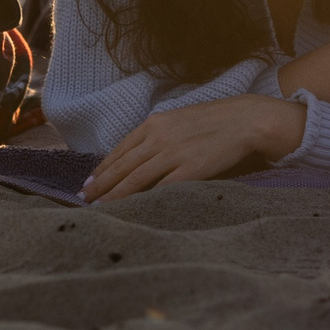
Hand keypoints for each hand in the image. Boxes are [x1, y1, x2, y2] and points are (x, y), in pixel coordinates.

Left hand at [83, 95, 307, 200]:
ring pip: (134, 179)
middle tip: (84, 199)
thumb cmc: (213, 120)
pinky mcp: (190, 170)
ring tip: (99, 208)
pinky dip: (143, 200)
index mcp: (154, 124)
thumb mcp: (178, 120)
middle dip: (100, 184)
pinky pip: (160, 188)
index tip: (89, 182)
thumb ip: (158, 135)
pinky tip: (132, 209)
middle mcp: (158, 138)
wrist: (245, 120)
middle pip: (121, 166)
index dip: (101, 168)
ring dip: (114, 195)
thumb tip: (138, 155)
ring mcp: (173, 154)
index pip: (120, 150)